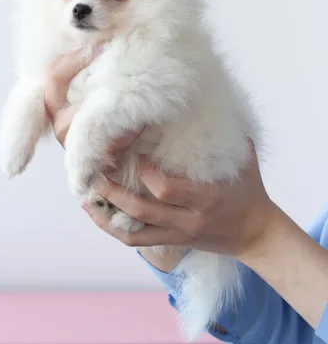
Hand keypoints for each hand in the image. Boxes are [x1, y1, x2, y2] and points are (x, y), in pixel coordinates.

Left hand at [85, 144, 276, 270]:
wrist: (257, 233)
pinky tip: (100, 217)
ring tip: (87, 198)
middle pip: (142, 210)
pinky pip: (139, 241)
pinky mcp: (173, 242)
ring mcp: (179, 234)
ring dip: (107, 215)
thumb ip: (226, 133)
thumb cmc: (249, 189)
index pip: (165, 189)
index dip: (144, 173)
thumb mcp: (244, 158)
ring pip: (134, 232)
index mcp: (205, 197)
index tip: (133, 154)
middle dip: (114, 193)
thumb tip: (208, 100)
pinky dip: (116, 231)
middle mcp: (189, 219)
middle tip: (96, 174)